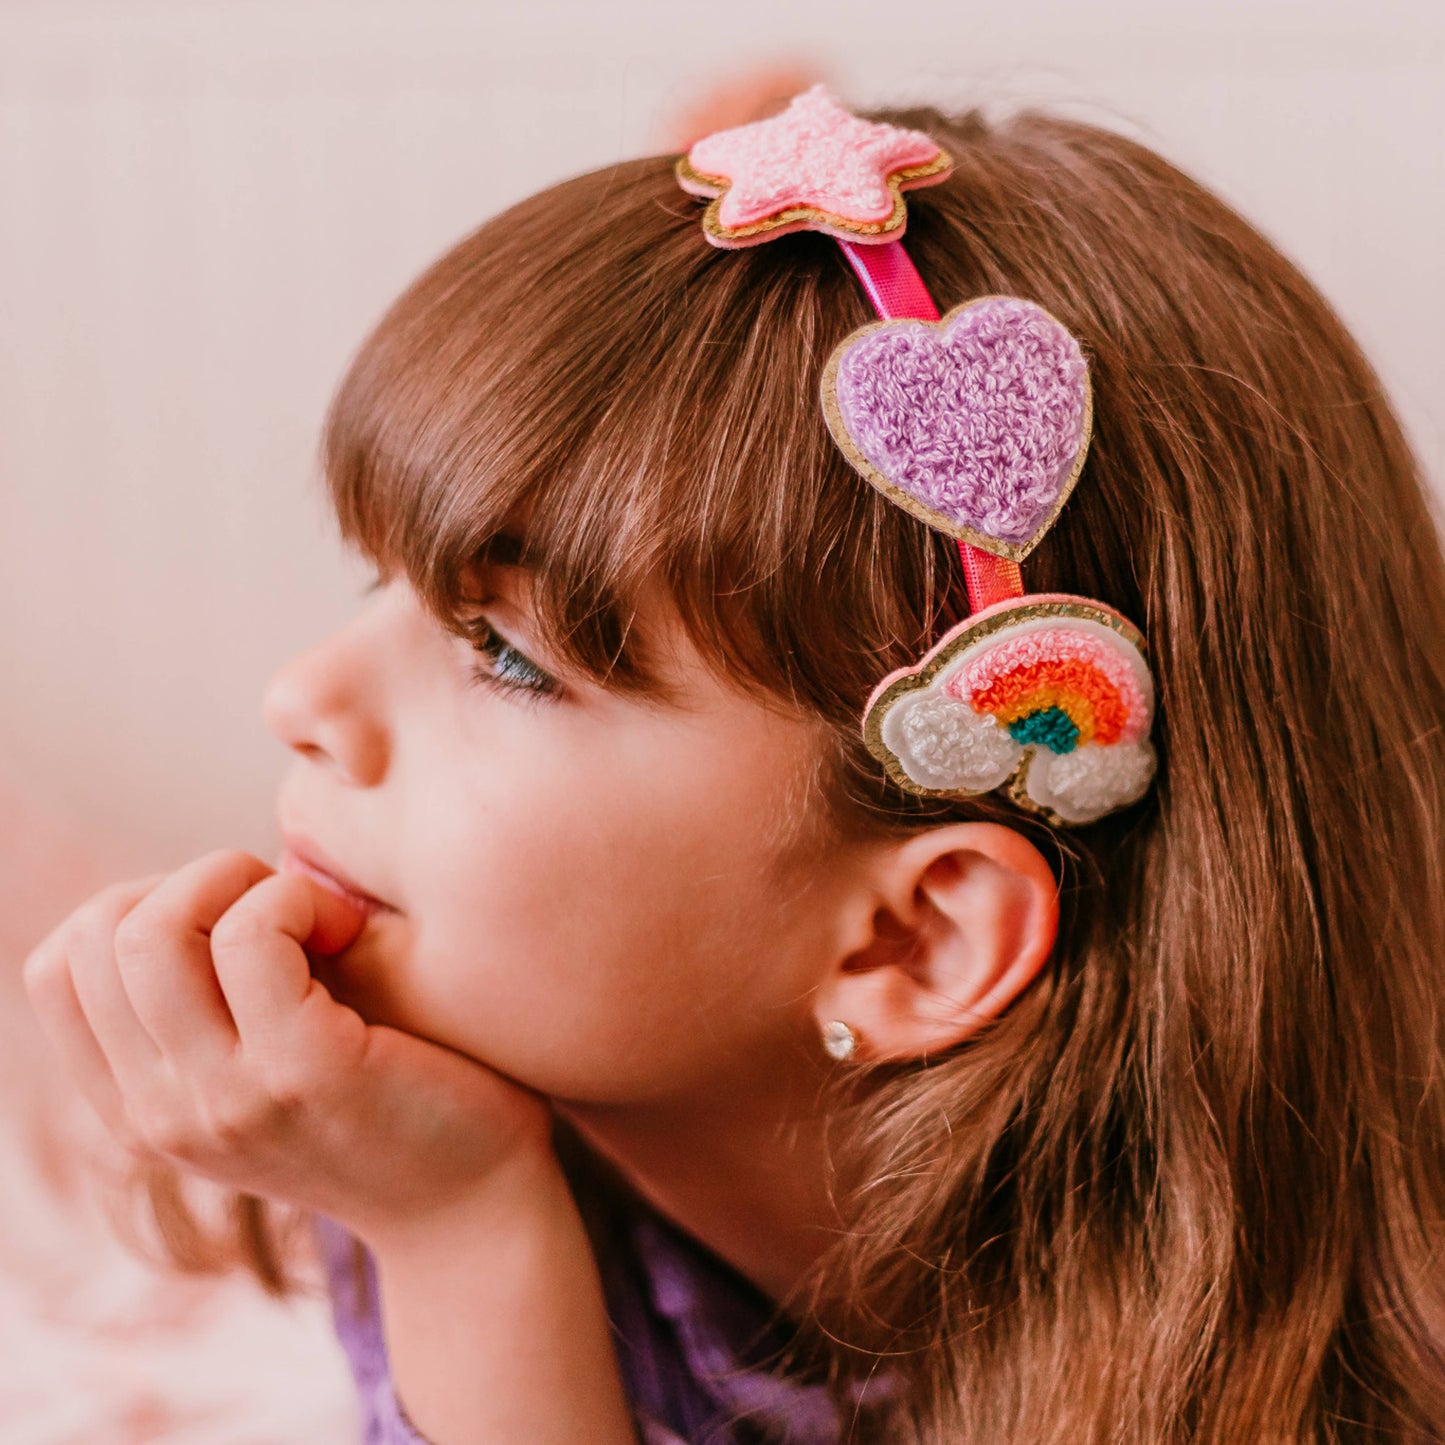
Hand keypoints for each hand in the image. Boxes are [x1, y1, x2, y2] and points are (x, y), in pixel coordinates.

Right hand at [22, 850, 555, 1247]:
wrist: (473, 1205)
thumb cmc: (387, 1102)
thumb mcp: (262, 1066)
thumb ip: (207, 1006)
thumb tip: (192, 883)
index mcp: (140, 1111)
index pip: (56, 969)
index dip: (141, 904)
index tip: (232, 918)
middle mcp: (162, 1115)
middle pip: (99, 936)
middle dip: (194, 878)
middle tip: (284, 904)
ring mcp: (225, 1099)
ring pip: (154, 930)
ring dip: (242, 880)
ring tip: (318, 915)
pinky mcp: (302, 1071)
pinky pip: (255, 932)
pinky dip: (299, 897)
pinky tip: (350, 928)